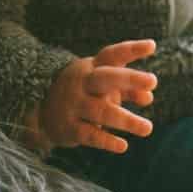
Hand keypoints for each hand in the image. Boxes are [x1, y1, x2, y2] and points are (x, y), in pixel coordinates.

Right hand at [34, 38, 158, 153]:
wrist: (40, 109)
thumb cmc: (85, 92)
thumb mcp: (104, 85)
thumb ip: (128, 89)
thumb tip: (149, 97)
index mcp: (93, 68)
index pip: (113, 55)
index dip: (132, 50)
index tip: (152, 46)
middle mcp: (82, 83)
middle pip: (105, 78)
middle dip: (129, 78)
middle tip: (153, 80)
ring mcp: (74, 105)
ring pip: (101, 110)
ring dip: (126, 120)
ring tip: (148, 128)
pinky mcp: (68, 128)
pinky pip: (89, 134)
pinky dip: (106, 141)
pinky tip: (123, 145)